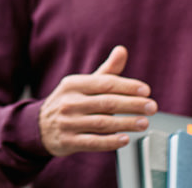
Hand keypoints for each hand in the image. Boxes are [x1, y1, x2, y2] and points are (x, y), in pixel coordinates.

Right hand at [37, 45, 156, 156]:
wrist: (40, 126)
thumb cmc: (69, 102)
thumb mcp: (83, 84)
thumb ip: (106, 71)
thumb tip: (122, 50)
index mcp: (74, 84)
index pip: (105, 83)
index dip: (127, 86)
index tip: (146, 91)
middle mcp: (69, 102)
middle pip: (107, 102)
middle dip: (132, 105)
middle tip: (151, 107)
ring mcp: (67, 122)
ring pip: (102, 123)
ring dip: (126, 123)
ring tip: (144, 123)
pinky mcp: (68, 141)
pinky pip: (93, 142)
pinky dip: (110, 141)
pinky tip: (124, 139)